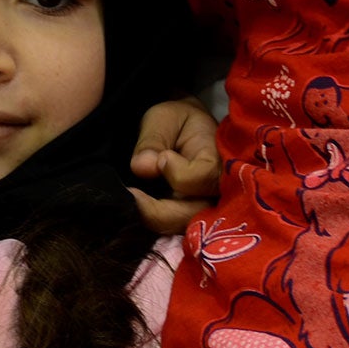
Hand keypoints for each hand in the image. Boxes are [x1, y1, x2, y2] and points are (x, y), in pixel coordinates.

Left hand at [128, 96, 221, 232]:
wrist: (178, 132)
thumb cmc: (174, 120)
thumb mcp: (162, 118)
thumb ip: (153, 140)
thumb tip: (143, 168)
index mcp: (218, 159)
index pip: (204, 178)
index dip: (180, 174)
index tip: (162, 158)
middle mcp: (216, 190)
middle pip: (193, 214)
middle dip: (158, 211)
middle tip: (130, 195)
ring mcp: (202, 208)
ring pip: (179, 227)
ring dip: (150, 218)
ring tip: (129, 199)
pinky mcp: (185, 218)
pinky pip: (169, 229)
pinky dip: (149, 222)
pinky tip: (133, 208)